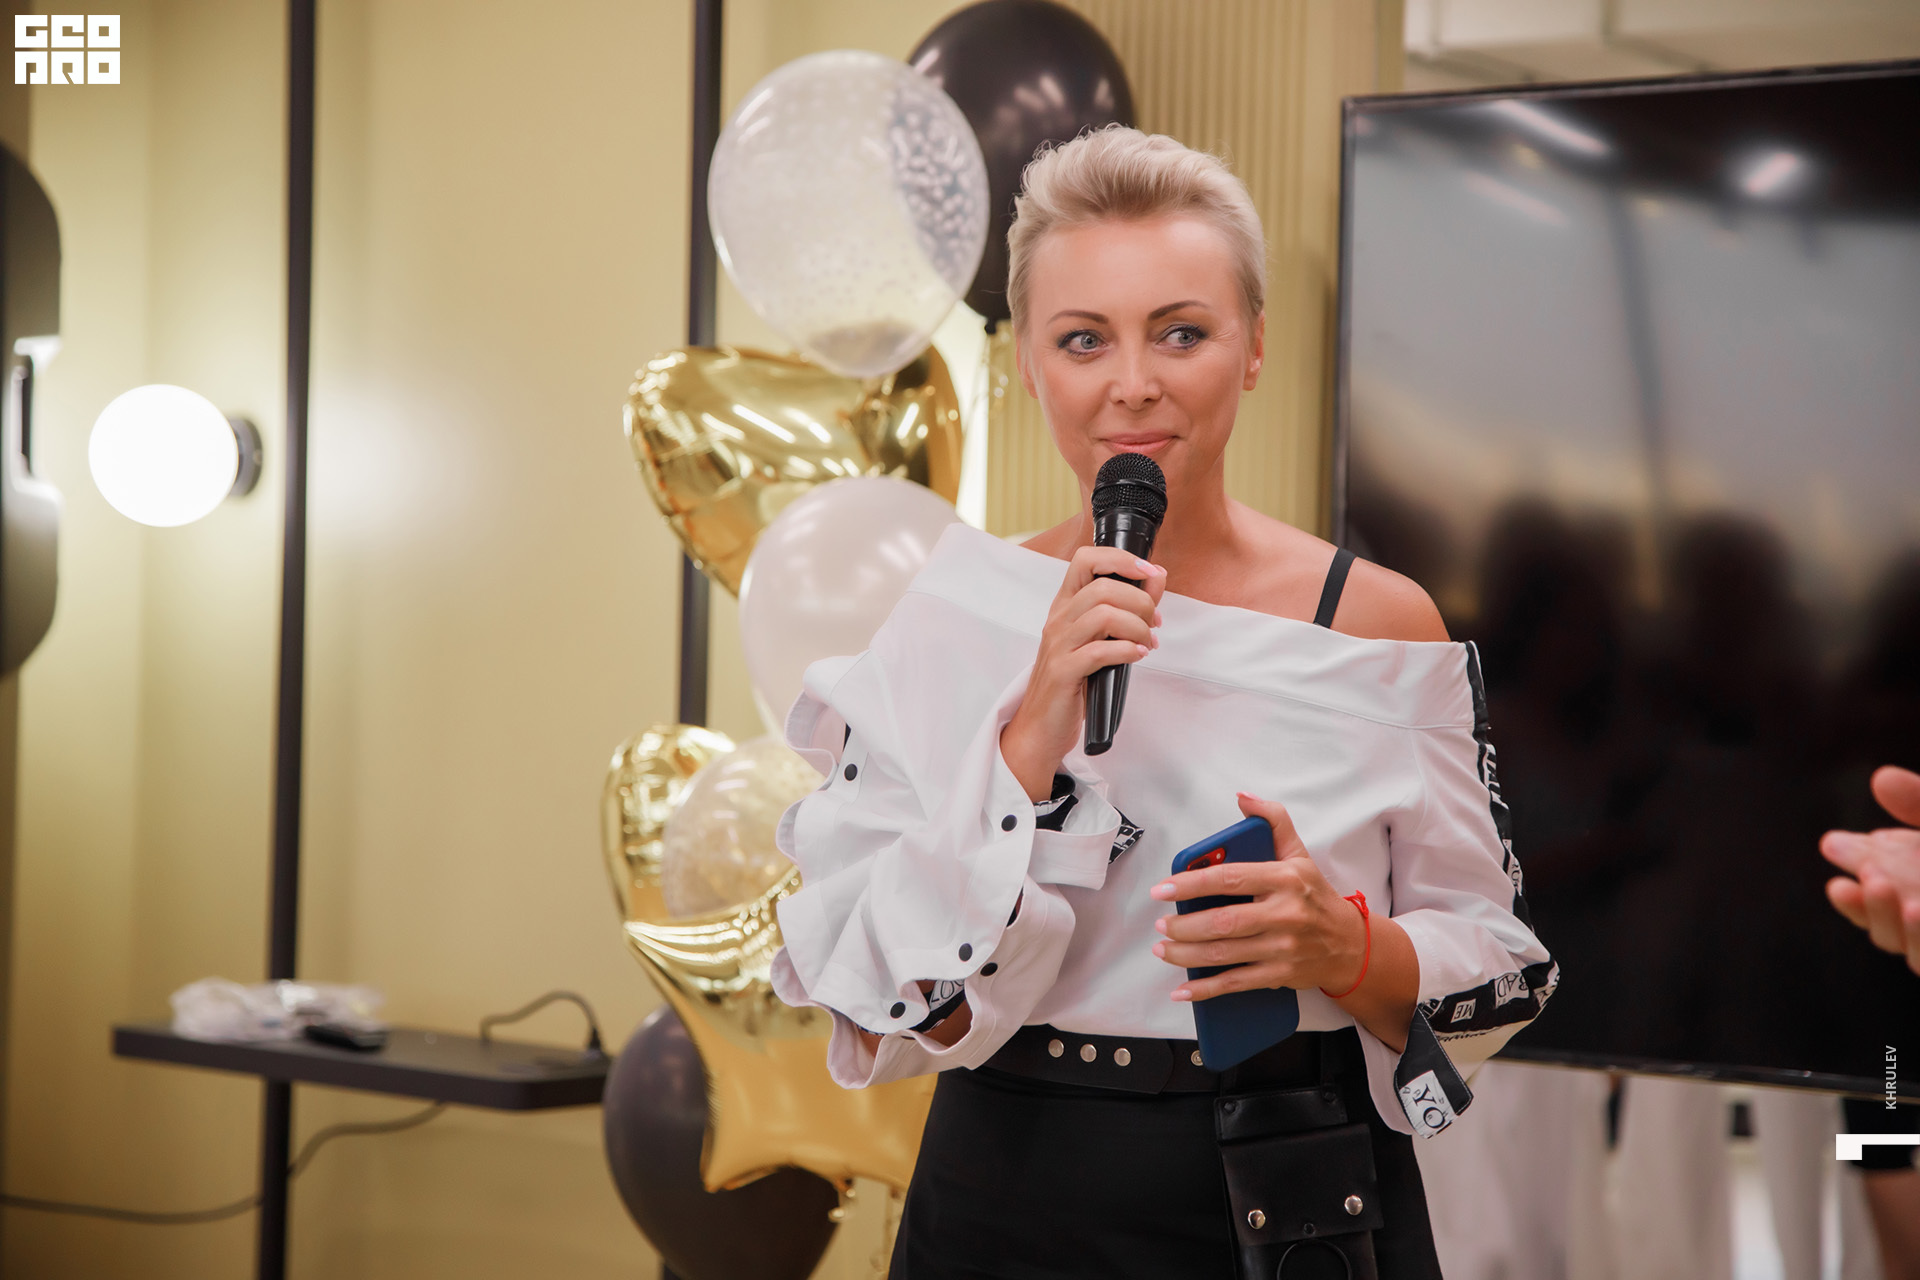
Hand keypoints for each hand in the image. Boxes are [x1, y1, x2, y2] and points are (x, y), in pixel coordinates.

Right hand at [1000, 545, 1165, 799]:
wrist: (1041, 726)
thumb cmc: (1073, 681)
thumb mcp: (1100, 638)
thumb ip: (1128, 606)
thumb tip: (1157, 577)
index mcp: (1065, 605)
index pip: (1086, 559)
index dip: (1121, 558)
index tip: (1150, 572)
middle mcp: (1058, 619)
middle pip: (1102, 587)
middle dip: (1140, 601)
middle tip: (1154, 623)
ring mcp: (1058, 645)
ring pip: (1103, 614)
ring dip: (1137, 627)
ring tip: (1147, 642)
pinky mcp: (1062, 672)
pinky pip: (1099, 651)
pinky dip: (1126, 651)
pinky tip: (1137, 656)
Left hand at [1148, 793, 1366, 998]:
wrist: (1351, 945)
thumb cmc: (1316, 897)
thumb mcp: (1299, 854)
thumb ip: (1274, 821)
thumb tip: (1244, 798)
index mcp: (1286, 879)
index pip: (1230, 878)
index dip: (1191, 883)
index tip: (1162, 889)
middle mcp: (1286, 914)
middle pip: (1223, 922)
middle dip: (1184, 925)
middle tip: (1161, 924)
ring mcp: (1283, 948)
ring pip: (1225, 954)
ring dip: (1186, 955)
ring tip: (1163, 948)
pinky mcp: (1280, 975)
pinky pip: (1236, 983)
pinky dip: (1206, 989)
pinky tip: (1182, 990)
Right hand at [1822, 765, 1919, 975]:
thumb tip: (1879, 777)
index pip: (1883, 893)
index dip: (1856, 872)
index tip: (1831, 845)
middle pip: (1890, 927)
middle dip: (1868, 903)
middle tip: (1854, 873)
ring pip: (1911, 952)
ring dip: (1887, 920)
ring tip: (1878, 885)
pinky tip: (1915, 910)